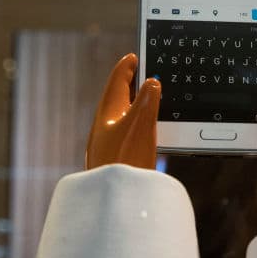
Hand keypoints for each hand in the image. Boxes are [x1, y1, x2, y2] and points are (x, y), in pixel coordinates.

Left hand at [85, 53, 160, 170]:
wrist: (116, 201)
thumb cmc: (124, 161)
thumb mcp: (139, 124)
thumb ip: (147, 100)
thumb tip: (151, 83)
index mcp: (107, 113)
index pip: (116, 82)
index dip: (126, 67)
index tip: (133, 56)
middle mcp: (105, 126)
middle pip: (118, 98)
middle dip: (130, 85)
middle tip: (142, 73)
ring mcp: (109, 144)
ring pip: (122, 116)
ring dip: (135, 104)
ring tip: (148, 98)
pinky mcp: (116, 159)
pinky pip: (127, 132)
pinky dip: (138, 123)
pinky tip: (146, 131)